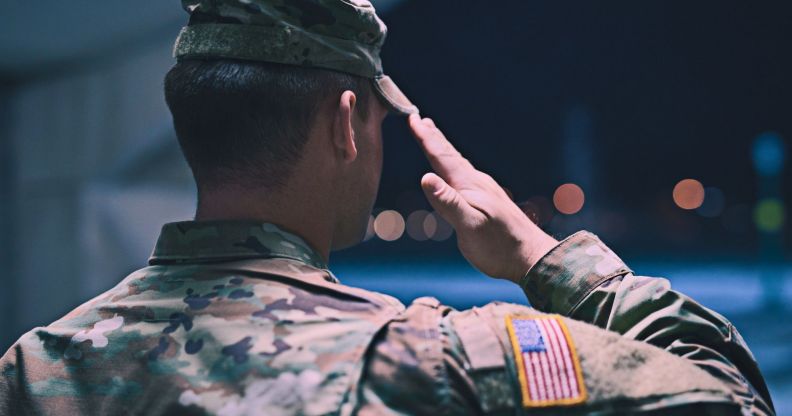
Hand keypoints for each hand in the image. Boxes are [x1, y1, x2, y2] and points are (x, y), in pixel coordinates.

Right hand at [408, 114, 557, 281]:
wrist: (531, 258)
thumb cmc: (499, 245)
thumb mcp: (469, 225)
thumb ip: (448, 202)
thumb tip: (425, 177)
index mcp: (469, 185)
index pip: (442, 156)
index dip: (425, 138)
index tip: (412, 118)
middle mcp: (476, 183)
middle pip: (450, 155)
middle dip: (433, 137)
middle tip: (419, 119)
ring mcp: (483, 192)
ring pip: (458, 165)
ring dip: (443, 150)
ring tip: (435, 139)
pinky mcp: (487, 204)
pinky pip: (464, 177)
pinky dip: (453, 167)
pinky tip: (455, 174)